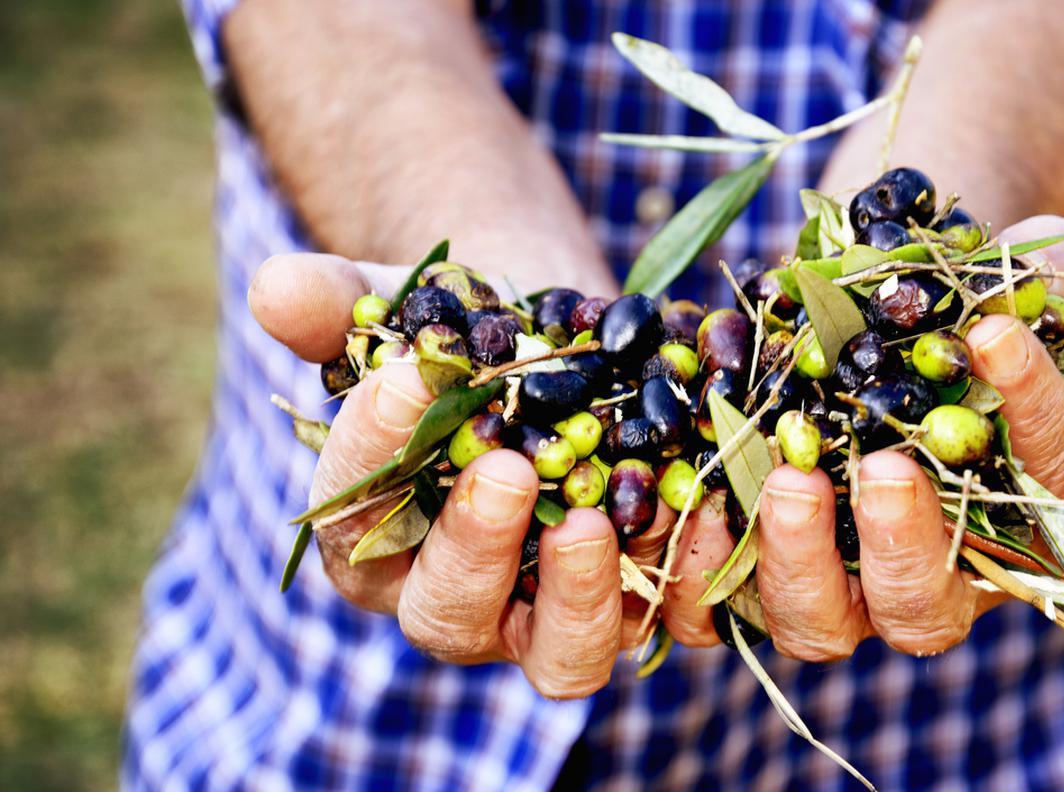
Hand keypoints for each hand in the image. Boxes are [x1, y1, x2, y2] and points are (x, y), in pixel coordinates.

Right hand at [250, 253, 670, 697]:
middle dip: (474, 551)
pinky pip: (676, 619)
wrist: (570, 342)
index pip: (353, 517)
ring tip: (600, 516)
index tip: (397, 378)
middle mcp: (466, 596)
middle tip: (504, 473)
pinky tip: (714, 502)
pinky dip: (695, 573)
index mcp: (381, 537)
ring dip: (585, 594)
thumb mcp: (411, 303)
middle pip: (451, 616)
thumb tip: (275, 289)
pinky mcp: (652, 596)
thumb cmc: (472, 332)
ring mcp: (560, 610)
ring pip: (565, 655)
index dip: (368, 454)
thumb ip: (345, 303)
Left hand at [658, 216, 1063, 659]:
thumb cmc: (925, 313)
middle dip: (907, 544)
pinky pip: (717, 604)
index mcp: (1012, 515)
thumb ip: (1024, 268)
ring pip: (819, 623)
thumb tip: (1049, 244)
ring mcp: (828, 591)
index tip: (995, 335)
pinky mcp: (741, 579)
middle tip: (884, 469)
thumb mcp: (977, 282)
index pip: (1050, 481)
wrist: (835, 332)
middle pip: (927, 606)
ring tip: (789, 475)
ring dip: (800, 557)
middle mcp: (922, 578)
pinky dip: (703, 555)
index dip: (1035, 413)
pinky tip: (694, 494)